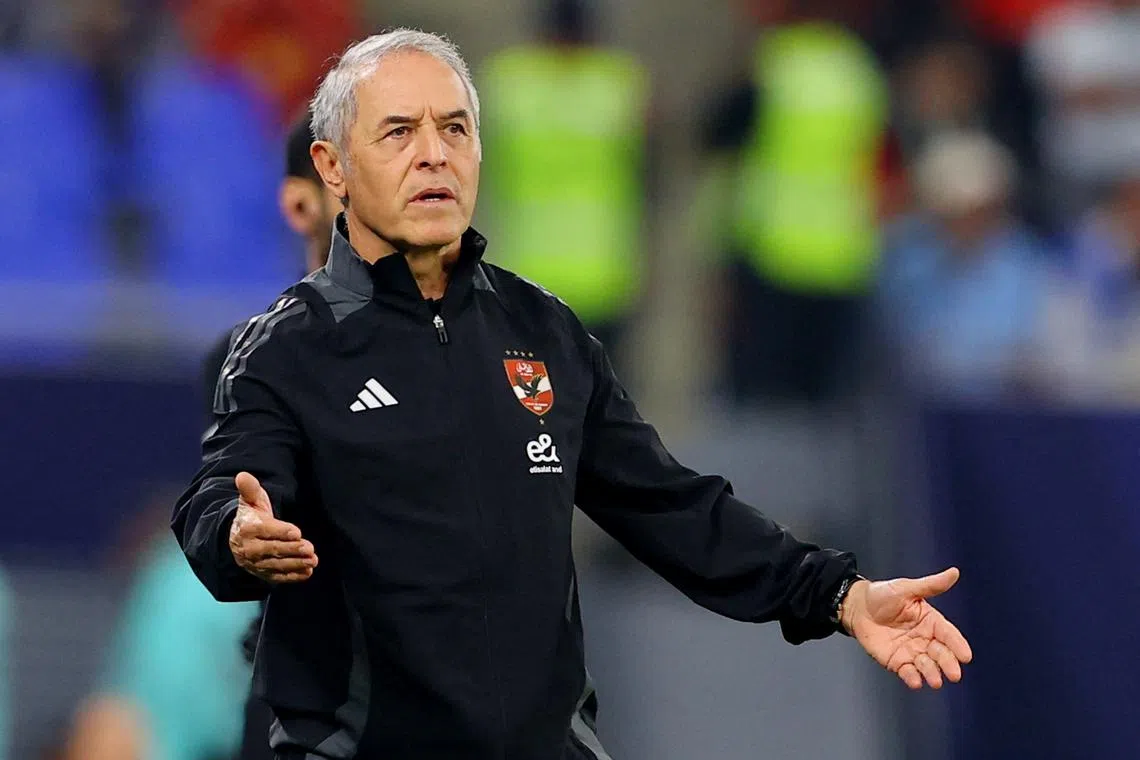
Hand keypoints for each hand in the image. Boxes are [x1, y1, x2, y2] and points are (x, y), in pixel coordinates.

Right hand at [229, 472, 317, 583]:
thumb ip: (250, 489)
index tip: (297, 532)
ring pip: (277, 565)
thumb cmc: (251, 516)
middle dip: (292, 550)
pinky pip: (277, 577)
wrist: (237, 540)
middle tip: (310, 548)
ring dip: (296, 564)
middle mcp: (249, 548)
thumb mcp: (251, 501)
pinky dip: (293, 577)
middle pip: (272, 550)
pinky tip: (307, 573)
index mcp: (247, 528)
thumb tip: (243, 475)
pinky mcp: (262, 574)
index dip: (282, 531)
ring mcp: (255, 564)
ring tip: (313, 561)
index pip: (266, 530)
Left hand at [841, 567, 972, 689]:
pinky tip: (916, 682)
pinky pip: (907, 672)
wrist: (857, 608)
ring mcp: (911, 652)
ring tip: (935, 680)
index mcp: (931, 621)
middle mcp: (925, 639)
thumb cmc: (882, 596)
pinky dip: (912, 678)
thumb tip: (954, 572)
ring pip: (926, 666)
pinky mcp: (897, 662)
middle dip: (948, 664)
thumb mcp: (907, 588)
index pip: (949, 634)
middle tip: (954, 674)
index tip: (966, 656)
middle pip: (941, 653)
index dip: (958, 645)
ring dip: (932, 673)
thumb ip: (931, 585)